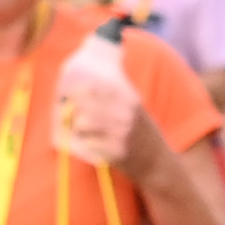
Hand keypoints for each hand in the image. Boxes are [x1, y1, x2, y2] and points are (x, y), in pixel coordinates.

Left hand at [53, 33, 137, 164]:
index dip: (78, 89)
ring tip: (77, 128)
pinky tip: (86, 142)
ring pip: (83, 123)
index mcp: (130, 99)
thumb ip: (118, 89)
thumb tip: (104, 60)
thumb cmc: (142, 132)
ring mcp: (120, 135)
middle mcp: (126, 115)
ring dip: (75, 126)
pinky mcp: (114, 153)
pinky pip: (87, 143)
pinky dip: (82, 143)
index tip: (70, 93)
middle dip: (72, 108)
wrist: (158, 163)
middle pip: (85, 104)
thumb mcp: (136, 106)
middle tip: (67, 112)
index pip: (97, 87)